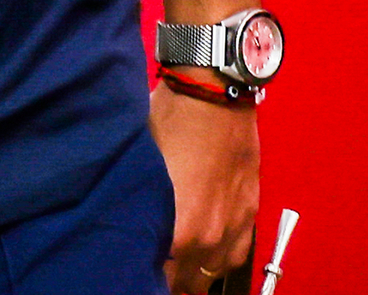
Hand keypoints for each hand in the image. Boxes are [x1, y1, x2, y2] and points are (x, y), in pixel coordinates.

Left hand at [149, 82, 259, 290]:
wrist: (214, 91)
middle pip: (183, 283)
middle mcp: (208, 239)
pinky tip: (201, 244)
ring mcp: (233, 230)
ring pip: (208, 275)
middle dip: (165, 272)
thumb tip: (118, 222)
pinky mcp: (249, 216)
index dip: (140, 267)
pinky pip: (232, 257)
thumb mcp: (140, 161)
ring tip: (173, 254)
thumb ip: (136, 203)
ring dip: (191, 269)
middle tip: (149, 256)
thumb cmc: (171, 118)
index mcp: (178, 229)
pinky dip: (215, 256)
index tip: (130, 258)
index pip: (155, 275)